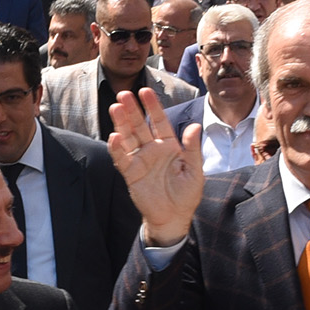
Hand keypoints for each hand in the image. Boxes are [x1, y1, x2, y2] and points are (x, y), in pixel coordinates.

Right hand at [108, 87, 204, 243]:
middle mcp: (152, 149)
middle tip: (123, 93)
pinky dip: (117, 148)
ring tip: (115, 107)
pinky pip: (122, 158)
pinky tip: (114, 137)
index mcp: (169, 146)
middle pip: (140, 125)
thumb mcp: (195, 171)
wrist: (173, 218)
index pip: (159, 121)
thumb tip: (194, 126)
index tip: (145, 91)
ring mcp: (140, 160)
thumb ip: (193, 149)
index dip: (152, 106)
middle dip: (132, 110)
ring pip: (128, 137)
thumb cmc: (186, 195)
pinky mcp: (131, 173)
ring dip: (121, 123)